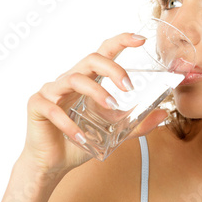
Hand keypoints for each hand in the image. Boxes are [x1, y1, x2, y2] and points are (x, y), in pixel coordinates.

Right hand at [21, 33, 168, 173]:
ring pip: (74, 79)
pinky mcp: (37, 105)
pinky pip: (54, 109)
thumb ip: (136, 122)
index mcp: (88, 79)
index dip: (121, 41)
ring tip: (111, 107)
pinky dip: (70, 124)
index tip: (140, 39)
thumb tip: (163, 114)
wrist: (54, 162)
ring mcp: (52, 90)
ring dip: (96, 92)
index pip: (104, 52)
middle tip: (129, 87)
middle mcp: (70, 79)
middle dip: (113, 68)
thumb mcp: (114, 131)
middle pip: (91, 59)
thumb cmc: (82, 139)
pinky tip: (82, 137)